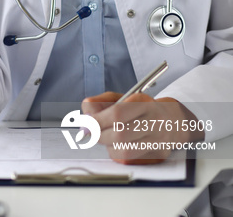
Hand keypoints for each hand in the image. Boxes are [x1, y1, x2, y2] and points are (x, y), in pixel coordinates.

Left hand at [81, 92, 202, 164]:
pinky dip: (117, 153)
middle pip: (119, 135)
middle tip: (92, 131)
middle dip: (99, 134)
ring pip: (123, 151)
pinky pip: (129, 160)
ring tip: (108, 136)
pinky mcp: (157, 156)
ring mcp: (157, 141)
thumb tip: (85, 119)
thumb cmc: (143, 108)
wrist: (173, 121)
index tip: (86, 123)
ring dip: (108, 145)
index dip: (97, 120)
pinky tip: (119, 145)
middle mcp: (153, 123)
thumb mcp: (123, 96)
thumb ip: (101, 103)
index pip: (117, 114)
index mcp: (144, 103)